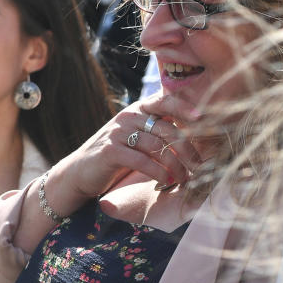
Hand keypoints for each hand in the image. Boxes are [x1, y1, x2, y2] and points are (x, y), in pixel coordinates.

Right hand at [47, 93, 204, 212]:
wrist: (80, 171)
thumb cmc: (116, 155)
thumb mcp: (136, 136)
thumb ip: (157, 129)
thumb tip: (195, 129)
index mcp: (137, 110)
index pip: (164, 101)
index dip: (184, 107)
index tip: (203, 119)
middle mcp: (127, 117)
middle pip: (166, 128)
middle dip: (187, 149)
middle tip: (200, 167)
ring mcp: (117, 132)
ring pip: (157, 146)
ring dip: (176, 165)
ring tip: (185, 179)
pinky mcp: (110, 151)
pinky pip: (142, 160)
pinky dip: (159, 172)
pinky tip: (167, 181)